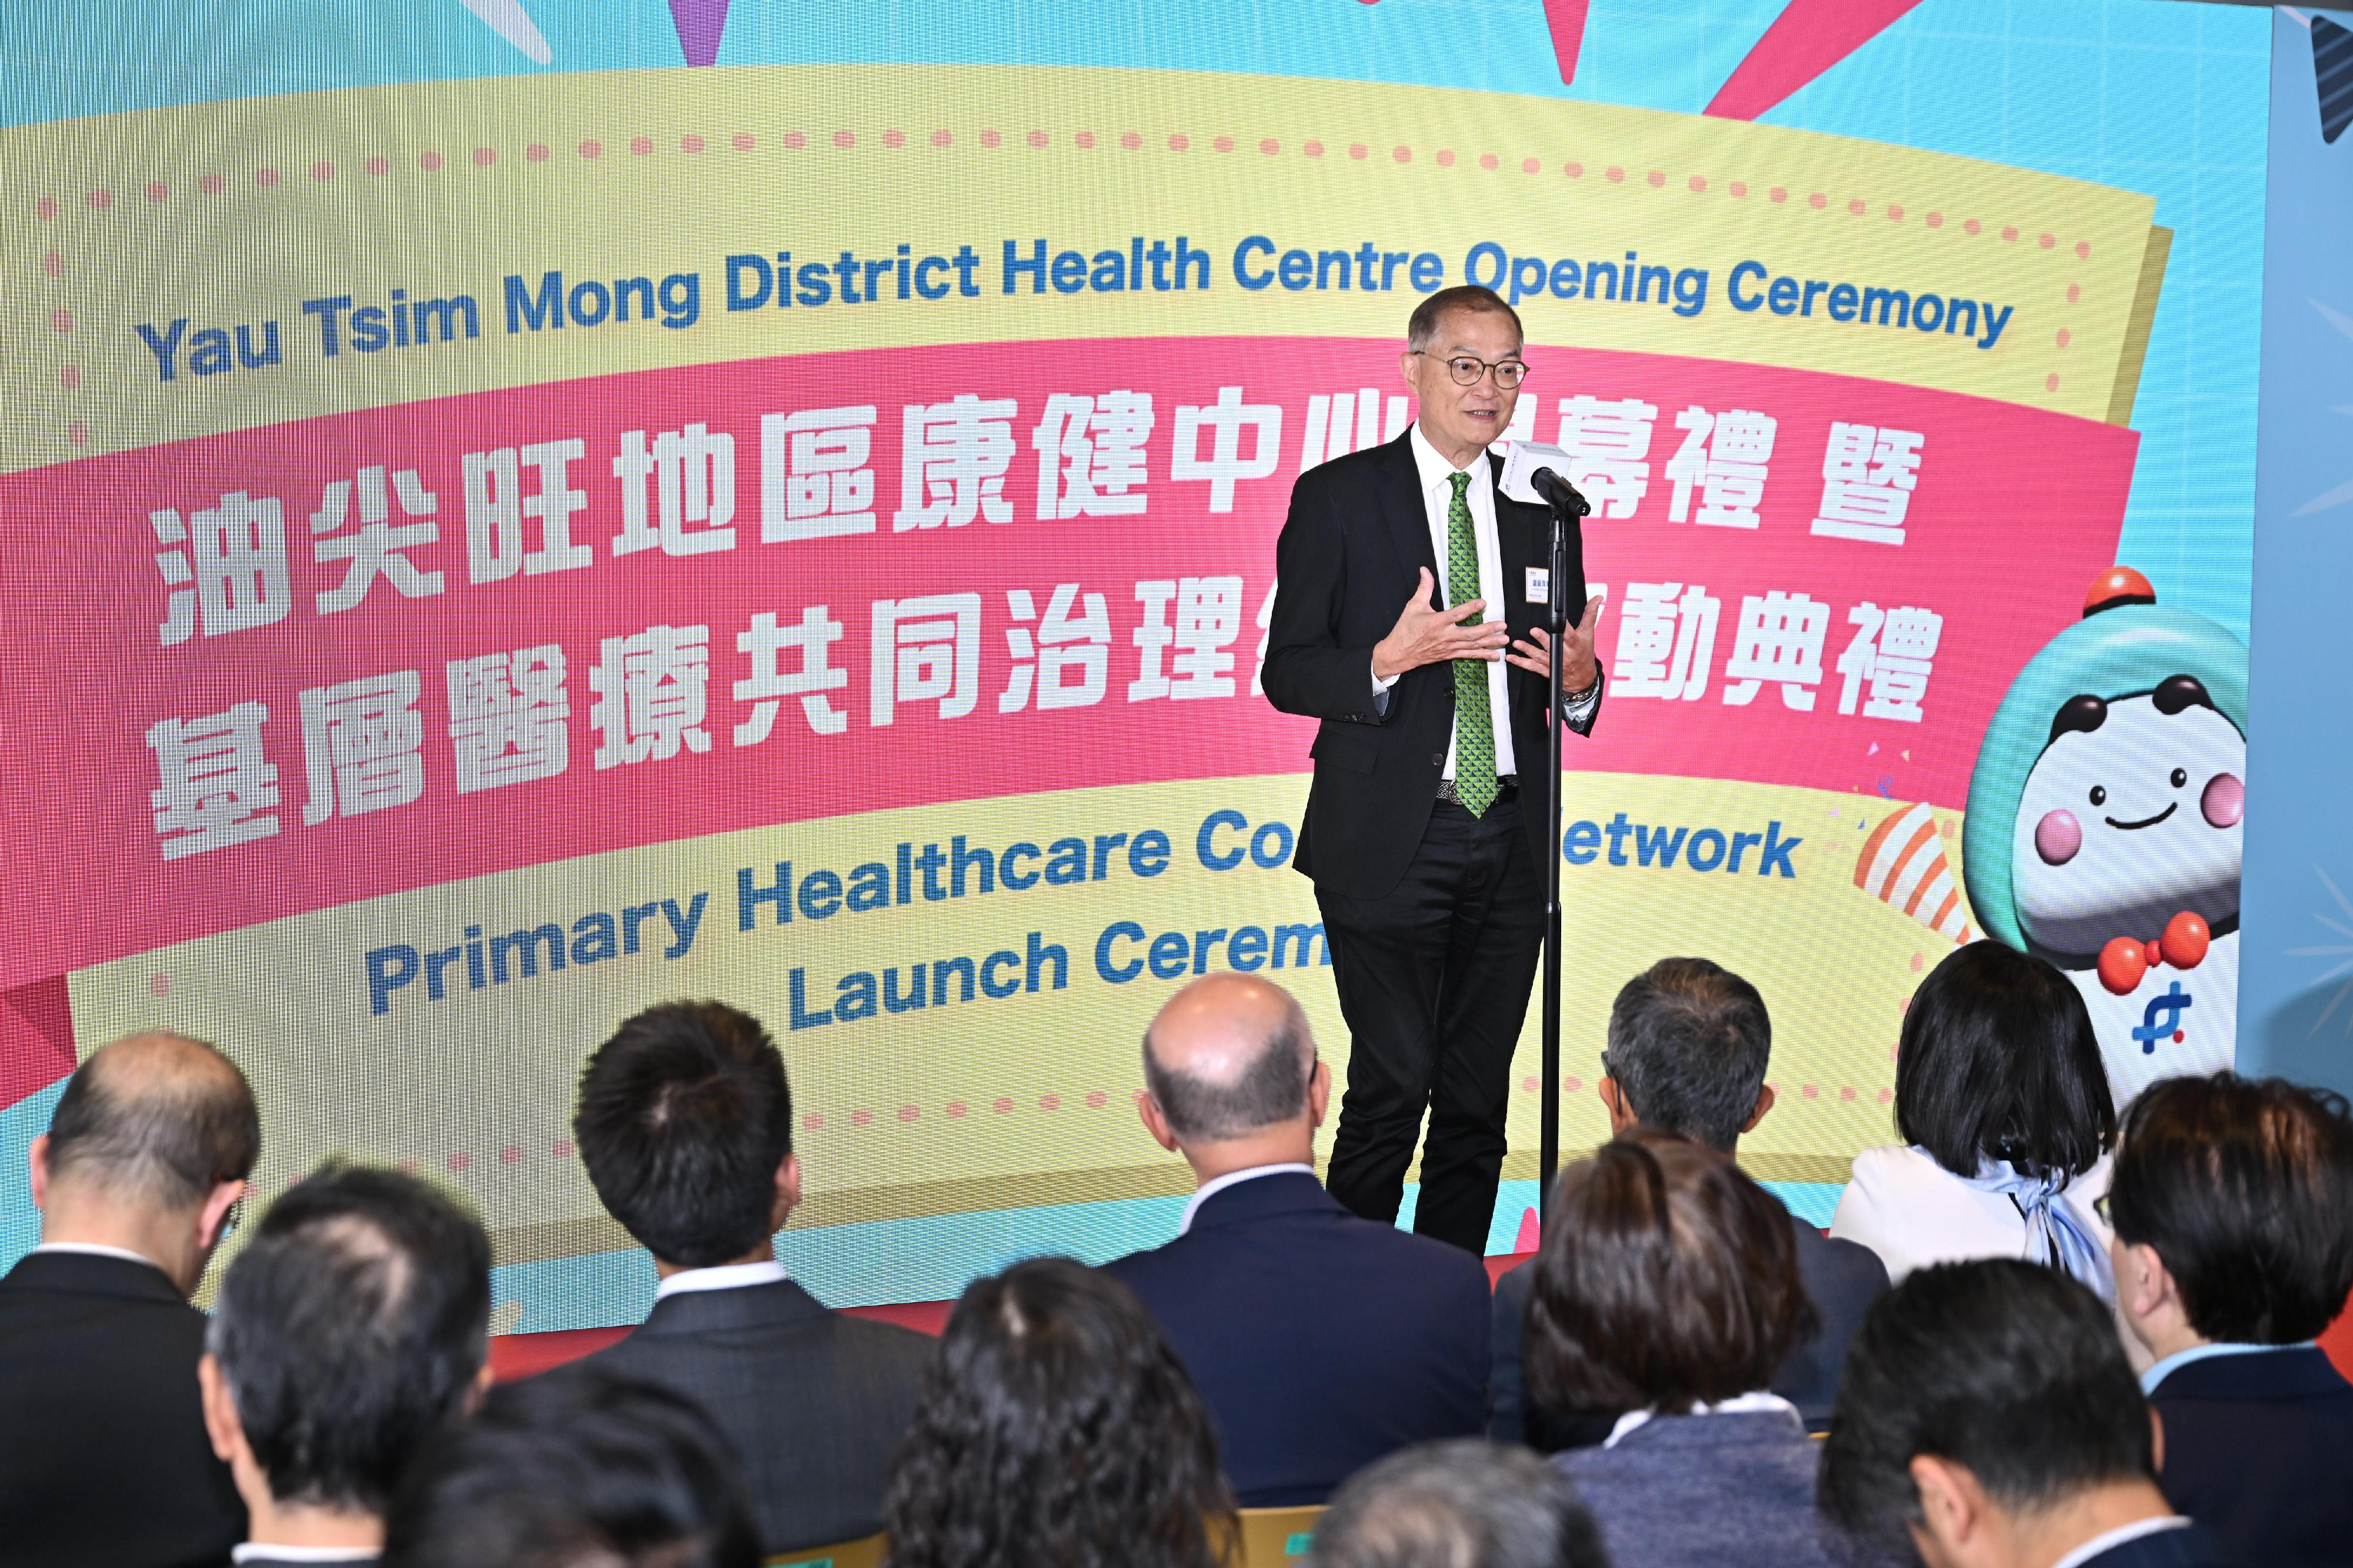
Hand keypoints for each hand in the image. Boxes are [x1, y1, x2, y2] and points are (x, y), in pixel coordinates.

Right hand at [1371, 568, 1507, 679]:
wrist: (1398, 653)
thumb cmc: (1405, 630)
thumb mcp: (1413, 606)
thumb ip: (1424, 588)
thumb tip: (1424, 570)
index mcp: (1437, 622)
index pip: (1457, 614)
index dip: (1471, 608)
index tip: (1484, 602)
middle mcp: (1445, 636)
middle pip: (1470, 633)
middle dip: (1488, 629)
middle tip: (1503, 625)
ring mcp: (1448, 647)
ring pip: (1472, 645)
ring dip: (1489, 642)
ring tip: (1504, 639)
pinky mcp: (1449, 654)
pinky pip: (1468, 655)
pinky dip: (1482, 655)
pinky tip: (1494, 655)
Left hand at [1506, 596, 1602, 689]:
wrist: (1583, 679)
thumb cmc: (1584, 653)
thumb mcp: (1589, 633)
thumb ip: (1590, 614)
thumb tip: (1598, 598)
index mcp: (1575, 645)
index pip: (1570, 635)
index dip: (1565, 628)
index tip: (1559, 621)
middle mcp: (1564, 655)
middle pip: (1553, 646)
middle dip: (1543, 639)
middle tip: (1533, 631)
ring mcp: (1554, 664)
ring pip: (1540, 657)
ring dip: (1528, 650)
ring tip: (1518, 643)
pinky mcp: (1546, 671)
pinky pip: (1532, 667)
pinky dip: (1521, 662)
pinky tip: (1511, 657)